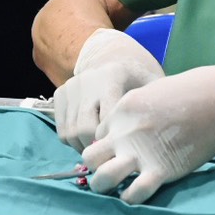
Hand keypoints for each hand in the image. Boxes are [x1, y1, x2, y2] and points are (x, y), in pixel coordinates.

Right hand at [53, 29, 165, 150]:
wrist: (114, 58)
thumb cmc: (137, 80)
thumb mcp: (151, 87)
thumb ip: (154, 107)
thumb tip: (152, 139)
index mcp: (113, 76)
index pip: (109, 119)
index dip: (115, 140)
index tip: (125, 150)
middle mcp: (87, 80)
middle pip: (85, 129)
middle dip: (97, 149)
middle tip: (110, 155)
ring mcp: (70, 87)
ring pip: (70, 133)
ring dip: (84, 148)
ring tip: (101, 148)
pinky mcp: (59, 94)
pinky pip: (62, 131)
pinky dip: (74, 142)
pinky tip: (89, 139)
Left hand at [83, 63, 214, 203]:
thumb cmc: (189, 91)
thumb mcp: (150, 91)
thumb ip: (132, 110)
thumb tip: (123, 128)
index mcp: (122, 111)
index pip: (96, 134)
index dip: (106, 144)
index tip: (118, 148)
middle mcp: (125, 133)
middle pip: (89, 157)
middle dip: (95, 166)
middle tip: (110, 168)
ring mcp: (141, 153)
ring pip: (102, 180)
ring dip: (104, 186)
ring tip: (116, 187)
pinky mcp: (160, 171)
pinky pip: (133, 194)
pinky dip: (130, 198)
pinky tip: (135, 193)